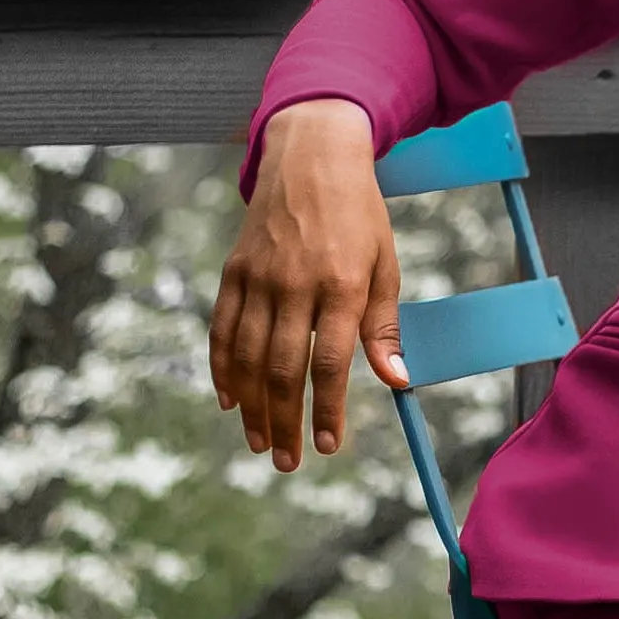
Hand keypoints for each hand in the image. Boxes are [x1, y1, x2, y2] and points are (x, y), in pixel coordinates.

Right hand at [210, 99, 408, 469]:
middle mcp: (295, 283)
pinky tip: (229, 399)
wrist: (311, 156)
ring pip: (246, 355)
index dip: (326, 410)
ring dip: (251, 406)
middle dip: (285, 421)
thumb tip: (396, 381)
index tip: (328, 446)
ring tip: (260, 442)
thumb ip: (385, 326)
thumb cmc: (359, 215)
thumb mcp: (386, 264)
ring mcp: (259, 277)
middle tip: (289, 461)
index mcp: (341, 284)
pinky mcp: (234, 270)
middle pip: (282, 368)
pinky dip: (222, 367)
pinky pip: (221, 328)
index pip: (329, 363)